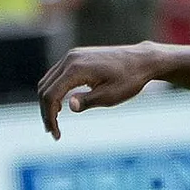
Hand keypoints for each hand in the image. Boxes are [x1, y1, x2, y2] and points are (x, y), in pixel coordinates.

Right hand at [38, 43, 161, 139]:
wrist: (143, 60)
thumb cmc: (130, 79)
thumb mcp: (110, 96)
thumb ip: (87, 101)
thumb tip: (67, 106)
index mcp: (76, 69)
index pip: (50, 95)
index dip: (49, 116)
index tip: (56, 134)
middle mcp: (70, 59)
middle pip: (45, 88)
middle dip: (46, 111)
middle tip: (52, 131)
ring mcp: (72, 56)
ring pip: (48, 81)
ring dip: (48, 101)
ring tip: (54, 121)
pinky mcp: (77, 56)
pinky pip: (57, 75)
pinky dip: (55, 90)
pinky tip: (61, 105)